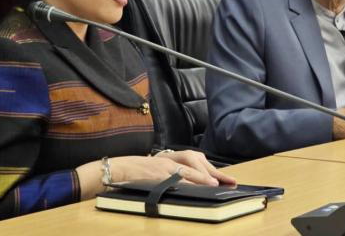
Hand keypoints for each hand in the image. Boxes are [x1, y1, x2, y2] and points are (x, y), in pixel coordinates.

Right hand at [77, 152, 234, 199]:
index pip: (196, 160)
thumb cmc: (136, 174)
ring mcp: (163, 164)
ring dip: (203, 174)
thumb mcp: (156, 171)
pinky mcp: (156, 172)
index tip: (227, 179)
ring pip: (188, 166)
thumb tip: (193, 187)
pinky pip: (175, 176)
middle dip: (213, 170)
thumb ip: (173, 175)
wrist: (114, 169)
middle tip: (229, 181)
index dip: (212, 169)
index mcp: (170, 157)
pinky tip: (197, 187)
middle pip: (196, 160)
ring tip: (215, 183)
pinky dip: (187, 181)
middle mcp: (168, 158)